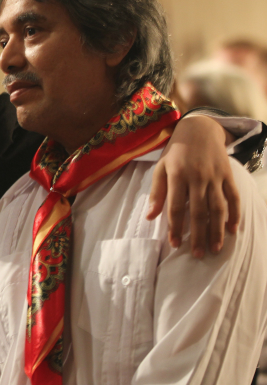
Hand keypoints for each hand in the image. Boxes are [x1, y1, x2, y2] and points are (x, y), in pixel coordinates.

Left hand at [147, 115, 239, 257]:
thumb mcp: (160, 168)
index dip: (175, 227)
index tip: (174, 244)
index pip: (175, 207)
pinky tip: (232, 230)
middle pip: (198, 212)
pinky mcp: (227, 175)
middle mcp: (197, 177)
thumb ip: (156, 193)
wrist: (199, 129)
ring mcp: (214, 177)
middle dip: (197, 235)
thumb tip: (149, 217)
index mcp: (177, 176)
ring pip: (218, 208)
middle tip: (197, 255)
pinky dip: (234, 214)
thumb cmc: (175, 152)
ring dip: (217, 230)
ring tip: (215, 248)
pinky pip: (233, 197)